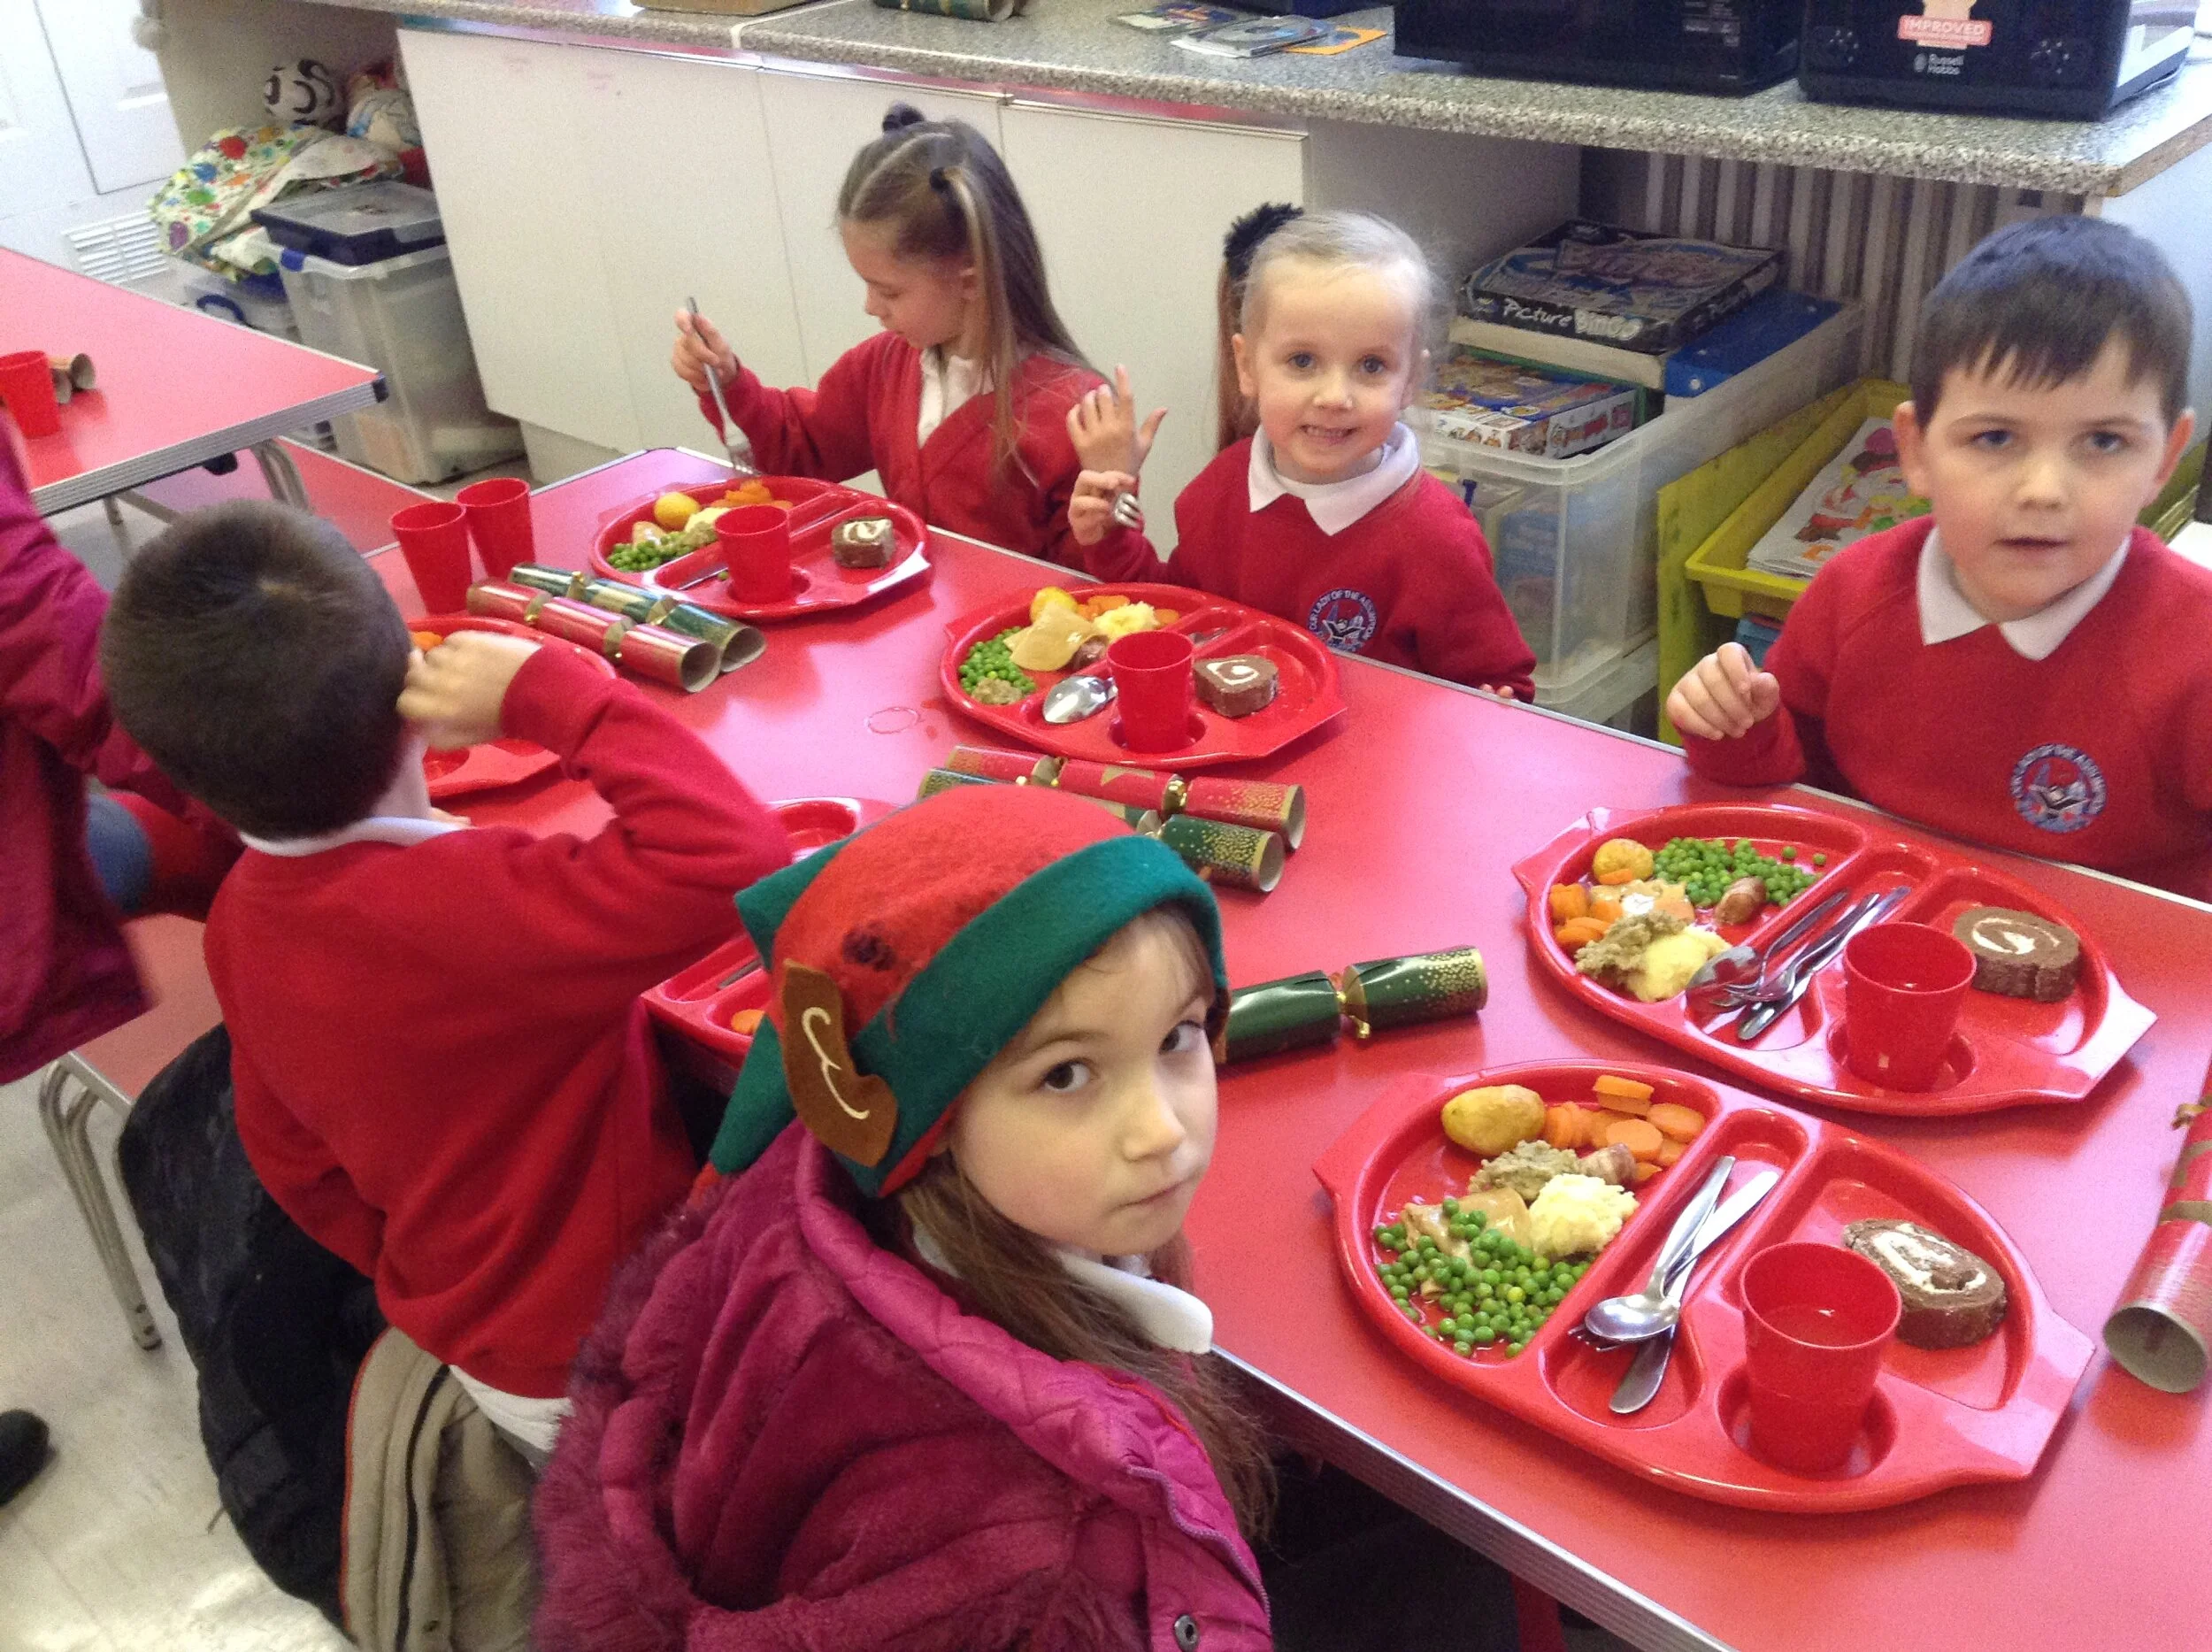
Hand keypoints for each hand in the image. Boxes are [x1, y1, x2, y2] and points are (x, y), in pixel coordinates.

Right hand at [397, 631, 540, 749]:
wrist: (542, 689)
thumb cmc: (507, 719)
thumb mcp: (470, 738)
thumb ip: (439, 735)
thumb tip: (419, 726)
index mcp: (441, 709)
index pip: (404, 701)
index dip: (414, 701)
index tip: (426, 701)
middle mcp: (441, 681)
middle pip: (412, 675)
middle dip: (423, 679)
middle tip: (443, 682)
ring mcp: (454, 656)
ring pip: (431, 655)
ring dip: (442, 662)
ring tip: (464, 668)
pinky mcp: (469, 638)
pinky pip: (450, 641)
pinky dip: (457, 648)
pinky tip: (475, 656)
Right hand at [671, 308, 738, 394]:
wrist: (723, 376)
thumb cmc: (722, 356)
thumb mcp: (722, 344)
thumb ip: (710, 332)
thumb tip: (698, 317)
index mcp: (695, 326)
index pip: (681, 316)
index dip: (682, 321)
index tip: (689, 330)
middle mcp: (684, 337)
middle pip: (687, 344)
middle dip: (703, 356)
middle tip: (716, 364)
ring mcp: (678, 351)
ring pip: (684, 361)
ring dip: (701, 370)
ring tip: (713, 373)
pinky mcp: (677, 364)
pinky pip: (683, 372)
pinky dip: (696, 378)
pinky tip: (704, 378)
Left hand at [1067, 366, 1165, 476]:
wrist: (1110, 486)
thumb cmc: (1130, 464)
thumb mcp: (1144, 445)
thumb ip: (1152, 424)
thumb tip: (1164, 408)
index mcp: (1127, 428)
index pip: (1125, 397)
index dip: (1123, 379)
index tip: (1119, 366)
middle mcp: (1109, 429)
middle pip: (1103, 396)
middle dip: (1103, 390)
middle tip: (1104, 394)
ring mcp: (1092, 435)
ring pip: (1086, 404)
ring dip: (1089, 397)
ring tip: (1092, 400)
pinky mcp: (1078, 442)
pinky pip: (1072, 418)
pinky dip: (1074, 411)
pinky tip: (1079, 411)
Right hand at [1068, 469, 1135, 547]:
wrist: (1095, 534)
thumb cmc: (1103, 513)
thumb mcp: (1114, 500)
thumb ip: (1120, 491)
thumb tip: (1131, 482)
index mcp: (1090, 484)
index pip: (1102, 474)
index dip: (1117, 475)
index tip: (1131, 481)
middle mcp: (1080, 494)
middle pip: (1084, 478)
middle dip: (1100, 480)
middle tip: (1114, 485)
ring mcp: (1076, 510)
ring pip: (1080, 502)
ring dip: (1096, 503)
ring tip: (1108, 507)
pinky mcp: (1078, 526)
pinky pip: (1084, 521)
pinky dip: (1096, 518)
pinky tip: (1105, 518)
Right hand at [1666, 643, 1780, 740]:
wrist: (1733, 720)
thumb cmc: (1752, 702)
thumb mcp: (1766, 698)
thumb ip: (1767, 688)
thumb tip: (1760, 680)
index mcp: (1729, 656)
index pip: (1728, 652)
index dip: (1736, 670)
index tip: (1746, 691)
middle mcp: (1706, 664)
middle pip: (1714, 680)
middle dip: (1733, 706)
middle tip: (1747, 724)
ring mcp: (1687, 681)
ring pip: (1699, 698)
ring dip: (1720, 719)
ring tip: (1736, 731)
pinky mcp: (1675, 700)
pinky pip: (1681, 711)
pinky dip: (1701, 726)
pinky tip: (1716, 734)